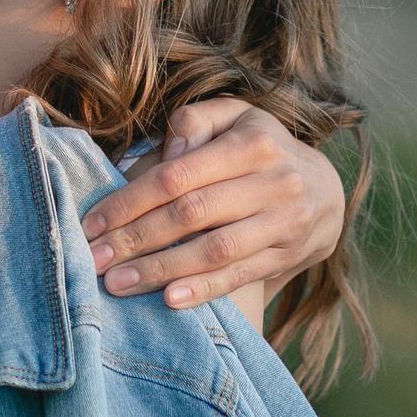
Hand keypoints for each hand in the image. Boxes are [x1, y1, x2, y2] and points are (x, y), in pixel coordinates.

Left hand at [79, 99, 342, 307]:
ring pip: (214, 251)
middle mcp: (273, 182)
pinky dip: (204, 290)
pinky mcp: (287, 255)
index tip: (92, 223)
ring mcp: (284, 222)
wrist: (325, 189)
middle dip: (135, 240)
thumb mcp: (234, 117)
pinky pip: (241, 276)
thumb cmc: (260, 146)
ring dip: (161, 270)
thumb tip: (168, 150)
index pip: (177, 176)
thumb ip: (194, 122)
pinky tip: (169, 300)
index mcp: (251, 144)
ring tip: (117, 284)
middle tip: (93, 260)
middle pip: (191, 215)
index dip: (130, 201)